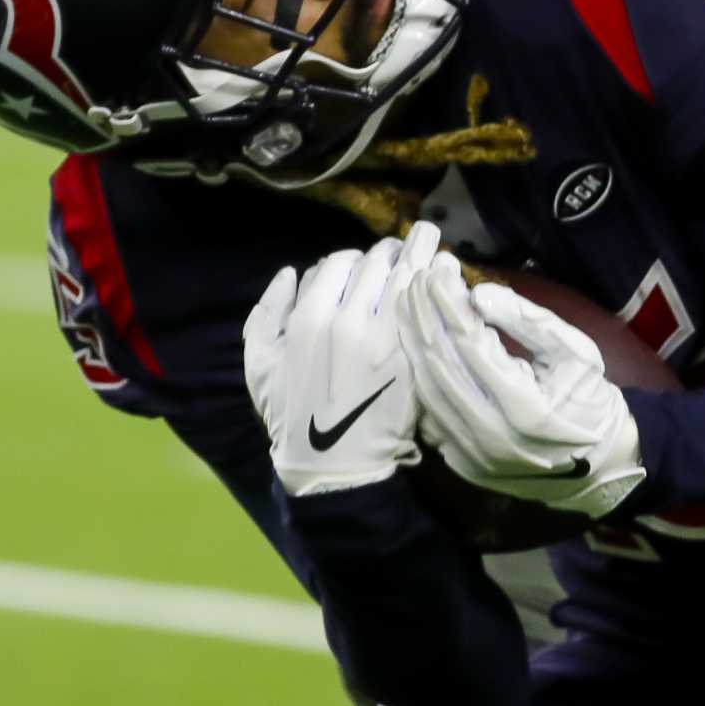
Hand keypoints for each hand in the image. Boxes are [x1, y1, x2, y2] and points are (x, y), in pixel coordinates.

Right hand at [243, 224, 442, 498]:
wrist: (332, 463)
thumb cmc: (290, 413)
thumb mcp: (259, 363)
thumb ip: (267, 312)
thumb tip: (290, 272)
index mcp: (309, 318)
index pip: (340, 262)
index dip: (353, 259)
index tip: (363, 265)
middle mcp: (349, 320)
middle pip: (377, 262)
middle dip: (389, 251)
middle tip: (400, 251)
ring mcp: (387, 338)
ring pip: (410, 273)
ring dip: (422, 251)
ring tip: (430, 242)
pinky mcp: (415, 355)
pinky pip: (432, 303)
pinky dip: (440, 281)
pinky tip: (446, 273)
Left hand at [399, 257, 644, 520]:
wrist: (598, 464)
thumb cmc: (589, 400)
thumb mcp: (575, 351)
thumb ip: (528, 321)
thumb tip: (479, 293)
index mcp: (525, 407)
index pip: (470, 344)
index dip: (449, 303)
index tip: (439, 269)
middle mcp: (490, 435)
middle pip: (440, 364)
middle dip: (425, 314)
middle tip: (419, 277)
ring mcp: (471, 454)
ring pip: (427, 388)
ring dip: (414, 341)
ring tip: (411, 303)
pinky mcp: (460, 463)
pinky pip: (428, 411)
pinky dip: (419, 373)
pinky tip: (415, 344)